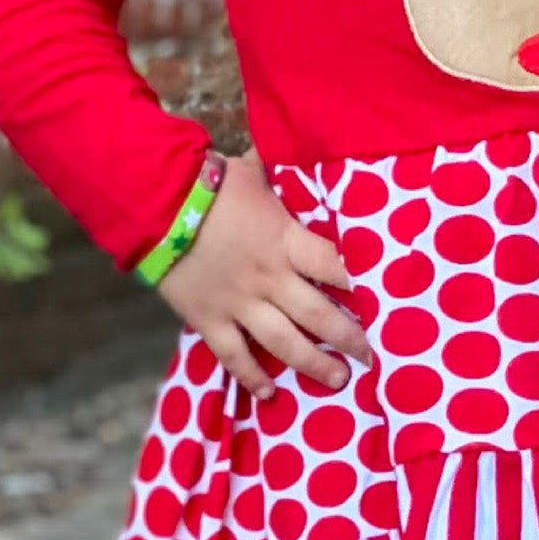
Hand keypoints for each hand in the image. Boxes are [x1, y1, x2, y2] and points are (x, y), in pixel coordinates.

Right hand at [154, 151, 374, 397]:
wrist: (153, 201)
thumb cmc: (207, 182)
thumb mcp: (254, 172)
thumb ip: (282, 174)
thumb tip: (304, 146)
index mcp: (285, 241)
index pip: (336, 266)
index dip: (362, 284)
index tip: (385, 300)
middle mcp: (269, 278)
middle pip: (319, 316)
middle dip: (349, 338)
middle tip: (373, 356)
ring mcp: (238, 303)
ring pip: (284, 343)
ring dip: (313, 364)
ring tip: (338, 379)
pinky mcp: (208, 318)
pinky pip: (233, 356)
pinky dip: (251, 376)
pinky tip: (269, 393)